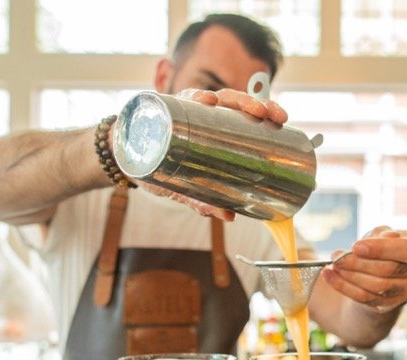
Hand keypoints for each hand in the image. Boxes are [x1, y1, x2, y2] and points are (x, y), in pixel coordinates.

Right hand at [131, 88, 289, 220]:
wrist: (125, 154)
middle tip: (264, 112)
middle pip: (233, 101)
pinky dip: (192, 98)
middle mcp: (202, 110)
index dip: (265, 110)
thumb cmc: (163, 164)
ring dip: (224, 97)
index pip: (244, 112)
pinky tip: (201, 99)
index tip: (282, 118)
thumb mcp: (185, 184)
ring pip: (209, 96)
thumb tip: (229, 217)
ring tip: (241, 106)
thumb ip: (204, 198)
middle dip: (251, 102)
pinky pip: (178, 99)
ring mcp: (183, 107)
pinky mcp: (163, 108)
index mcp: (215, 123)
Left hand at [321, 226, 406, 313]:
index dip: (380, 249)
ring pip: (376, 286)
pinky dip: (344, 287)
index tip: (356, 247)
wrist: (379, 271)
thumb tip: (379, 239)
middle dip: (358, 264)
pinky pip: (365, 298)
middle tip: (336, 257)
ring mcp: (404, 290)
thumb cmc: (380, 247)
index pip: (405, 250)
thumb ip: (379, 235)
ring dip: (350, 276)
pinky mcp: (388, 304)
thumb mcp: (379, 235)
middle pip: (387, 270)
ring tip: (332, 266)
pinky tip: (329, 276)